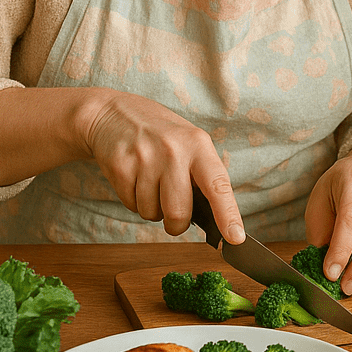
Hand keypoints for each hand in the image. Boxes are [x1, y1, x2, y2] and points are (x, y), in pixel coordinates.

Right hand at [82, 89, 243, 242]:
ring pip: (152, 214)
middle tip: (175, 211)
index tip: (236, 238)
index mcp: (199, 145)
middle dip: (177, 223)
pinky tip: (136, 179)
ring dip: (153, 209)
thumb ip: (203, 176)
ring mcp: (145, 158)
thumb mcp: (190, 143)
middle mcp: (174, 150)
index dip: (228, 214)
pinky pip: (131, 206)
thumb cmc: (161, 135)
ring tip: (152, 182)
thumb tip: (215, 220)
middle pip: (179, 212)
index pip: (218, 185)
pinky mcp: (120, 166)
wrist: (115, 113)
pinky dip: (135, 201)